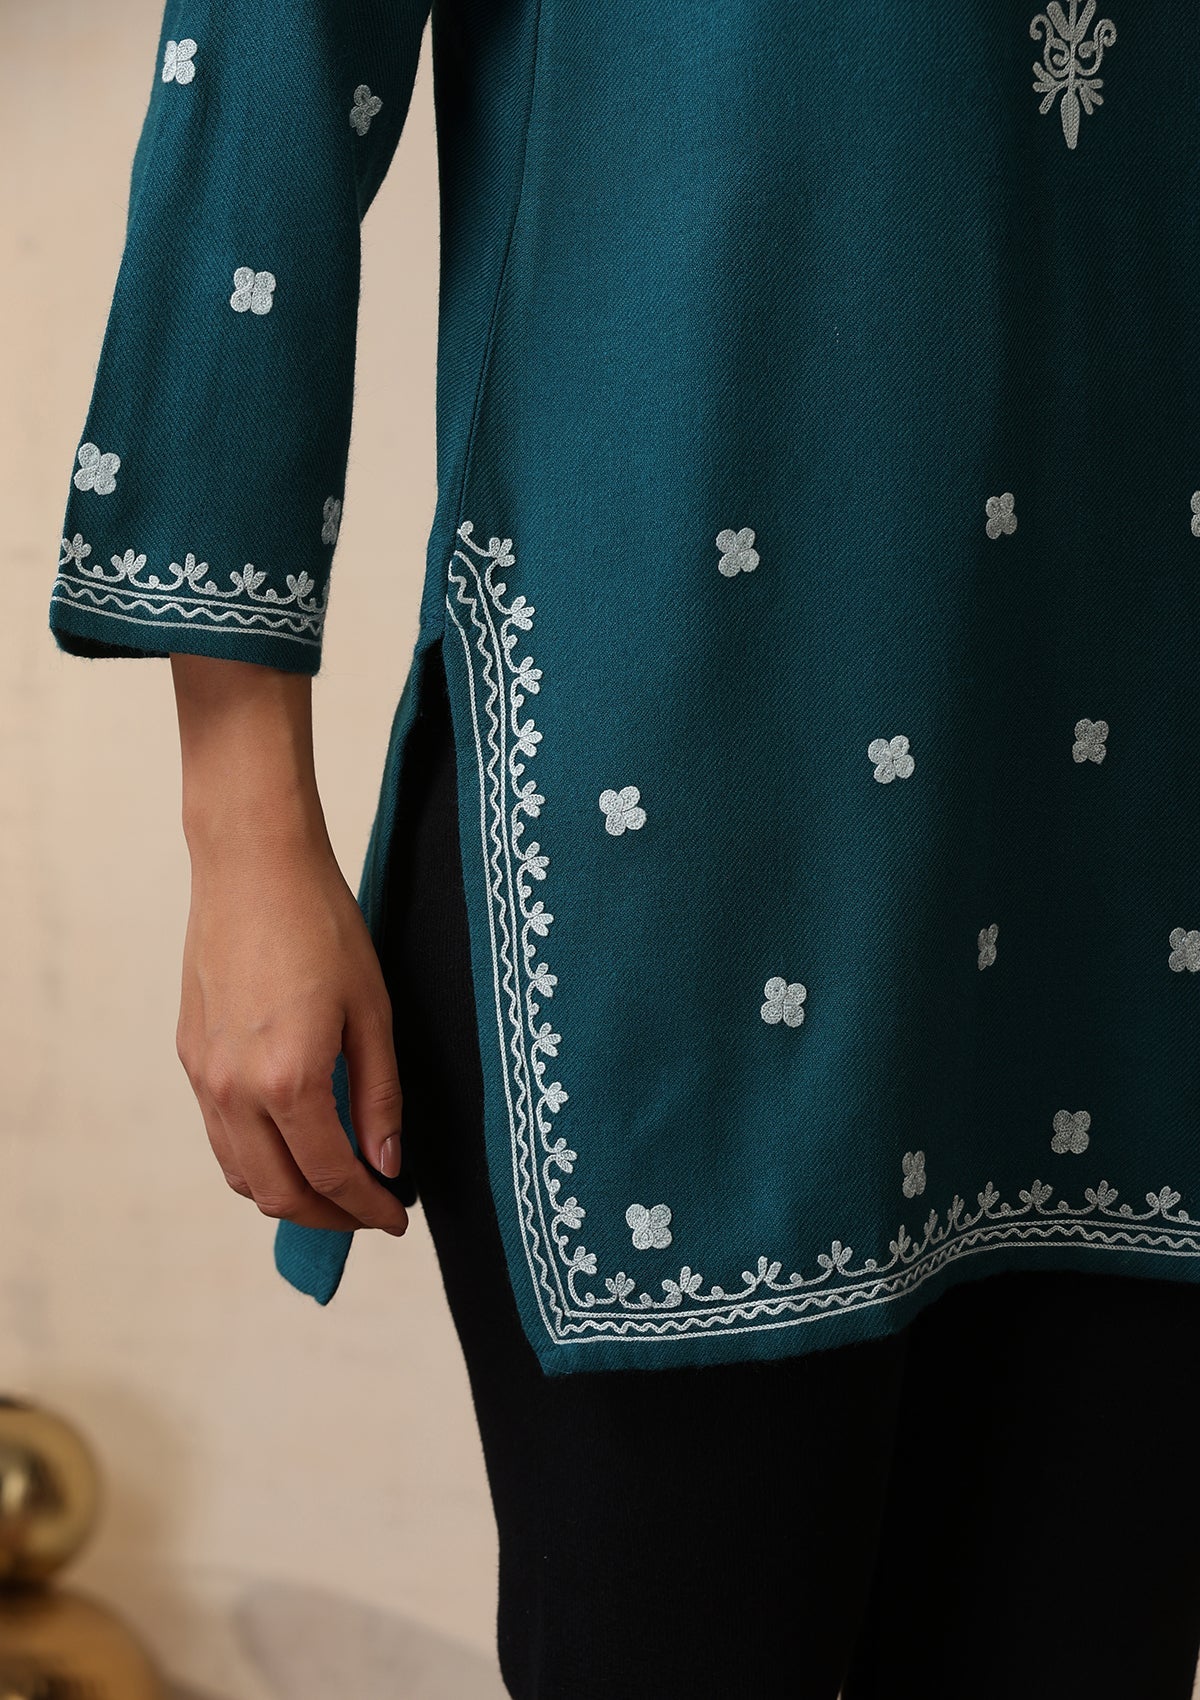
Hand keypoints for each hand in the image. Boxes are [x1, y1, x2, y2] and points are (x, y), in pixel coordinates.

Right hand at [167, 650, 406, 1237]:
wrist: (252, 865)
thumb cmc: (323, 924)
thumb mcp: (373, 1010)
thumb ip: (380, 1095)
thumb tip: (388, 1163)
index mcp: (289, 1079)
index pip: (331, 1175)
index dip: (368, 1207)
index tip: (396, 1216)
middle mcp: (234, 1089)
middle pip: (276, 1192)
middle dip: (328, 1217)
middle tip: (369, 1213)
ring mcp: (203, 1076)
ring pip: (240, 1173)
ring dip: (287, 1194)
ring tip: (334, 1188)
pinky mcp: (189, 1057)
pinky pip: (219, 1135)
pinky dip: (256, 1160)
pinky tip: (292, 1144)